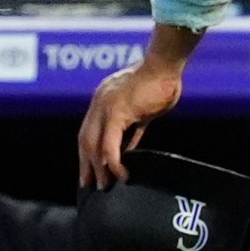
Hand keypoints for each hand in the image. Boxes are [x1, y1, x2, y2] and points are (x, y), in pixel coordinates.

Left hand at [78, 55, 184, 186]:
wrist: (164, 65)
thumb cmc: (160, 82)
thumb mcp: (143, 108)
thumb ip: (133, 126)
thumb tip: (129, 146)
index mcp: (103, 100)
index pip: (89, 131)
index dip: (88, 152)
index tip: (90, 170)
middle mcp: (99, 103)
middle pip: (85, 140)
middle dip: (86, 164)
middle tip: (88, 184)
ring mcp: (105, 107)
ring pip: (94, 144)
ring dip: (98, 167)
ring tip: (104, 185)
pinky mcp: (117, 112)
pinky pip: (110, 144)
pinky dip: (114, 162)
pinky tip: (121, 174)